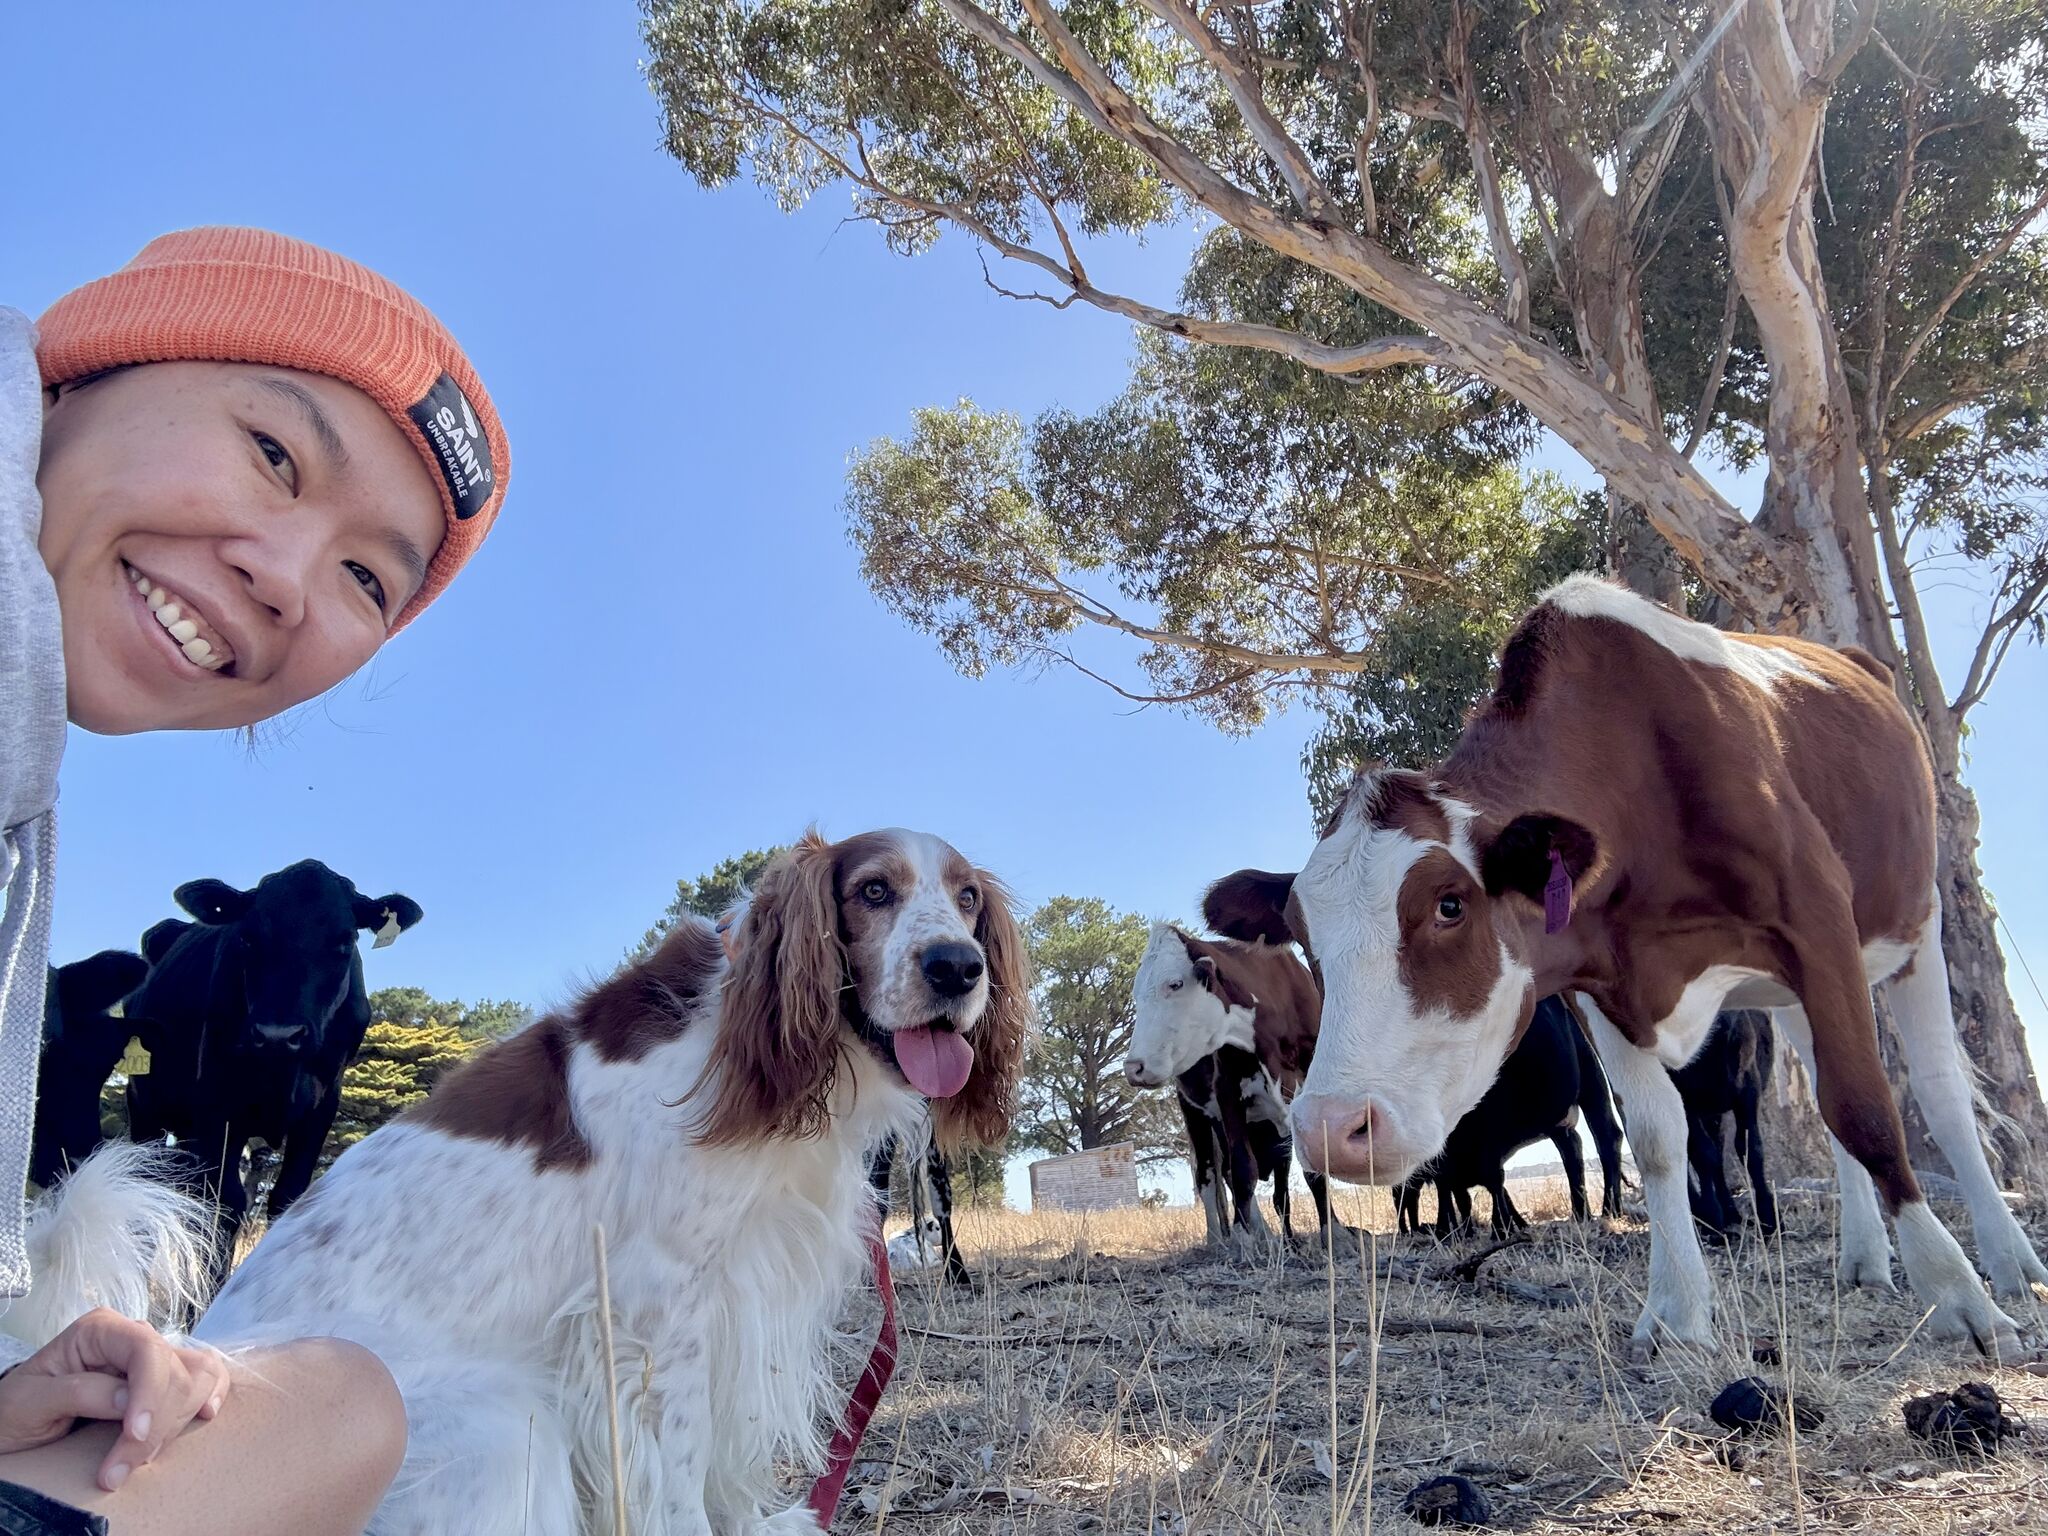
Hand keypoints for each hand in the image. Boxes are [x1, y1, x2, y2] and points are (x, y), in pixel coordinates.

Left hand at [0, 1308, 230, 1489]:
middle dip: (154, 1425)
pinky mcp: (163, 1382)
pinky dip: (212, 1395)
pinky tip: (203, 1415)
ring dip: (176, 1423)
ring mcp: (152, 1360)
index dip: (149, 1392)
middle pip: (174, 1372)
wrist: (12, 1424)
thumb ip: (79, 1392)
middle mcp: (133, 1338)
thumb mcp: (30, 1401)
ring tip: (138, 1458)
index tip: (136, 1435)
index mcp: (100, 1330)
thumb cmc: (14, 1411)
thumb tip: (128, 1401)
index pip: (146, 1349)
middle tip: (117, 1471)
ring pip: (197, 1377)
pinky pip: (205, 1377)